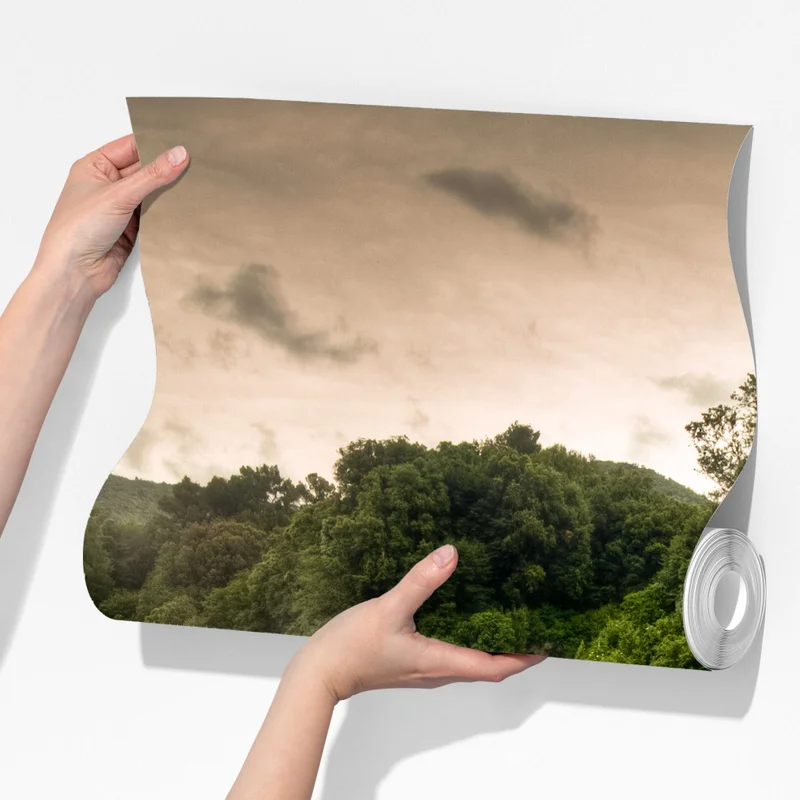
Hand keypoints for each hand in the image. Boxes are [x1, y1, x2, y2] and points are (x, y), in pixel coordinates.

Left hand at [34, 135, 188, 299]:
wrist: (75, 273)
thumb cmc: (78, 230)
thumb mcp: (118, 195)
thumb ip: (152, 175)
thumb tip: (179, 154)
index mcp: (95, 167)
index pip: (131, 147)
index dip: (155, 144)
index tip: (182, 143)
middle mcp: (107, 185)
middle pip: (144, 170)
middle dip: (165, 169)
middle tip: (195, 164)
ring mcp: (120, 208)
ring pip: (151, 193)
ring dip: (168, 193)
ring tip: (195, 184)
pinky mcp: (132, 229)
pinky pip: (155, 215)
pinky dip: (167, 213)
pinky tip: (183, 208)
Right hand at [291, 544, 544, 702]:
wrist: (320, 673)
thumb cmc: (353, 646)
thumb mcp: (389, 608)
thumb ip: (421, 581)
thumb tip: (452, 554)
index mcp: (439, 663)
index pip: (493, 667)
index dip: (522, 658)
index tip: (546, 643)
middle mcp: (436, 671)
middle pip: (486, 666)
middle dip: (513, 651)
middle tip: (533, 625)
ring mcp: (423, 669)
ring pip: (468, 660)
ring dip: (490, 645)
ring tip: (506, 618)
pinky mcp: (410, 662)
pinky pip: (449, 653)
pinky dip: (466, 640)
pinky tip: (462, 615)